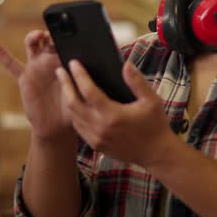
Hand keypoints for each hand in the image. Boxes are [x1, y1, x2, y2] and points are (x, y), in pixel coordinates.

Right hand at [0, 31, 76, 144]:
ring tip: (38, 36)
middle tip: (55, 35)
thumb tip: (97, 70)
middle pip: (48, 39)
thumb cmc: (74, 107)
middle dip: (50, 33)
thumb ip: (85, 80)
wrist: (58, 126)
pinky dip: (2, 55)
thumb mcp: (83, 92)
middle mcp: (50, 61)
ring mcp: (36, 67)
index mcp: (65, 61)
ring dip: (33, 37)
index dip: (65, 36)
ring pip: (32, 46)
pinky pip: (11, 65)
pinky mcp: (24, 78)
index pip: (65, 44)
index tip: (70, 32)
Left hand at [55, 59, 176, 166]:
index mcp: (113, 115)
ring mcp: (96, 139)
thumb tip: (126, 64)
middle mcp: (100, 128)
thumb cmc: (155, 125)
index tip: (74, 63)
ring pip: (73, 116)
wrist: (156, 153)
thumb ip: (137, 82)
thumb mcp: (152, 100)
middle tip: (60, 71)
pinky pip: (79, 127)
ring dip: (67, 99)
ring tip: (66, 84)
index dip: (79, 76)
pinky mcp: (96, 145)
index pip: (89, 91)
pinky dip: (74, 113)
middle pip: (73, 103)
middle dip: (65, 85)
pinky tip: (75, 103)